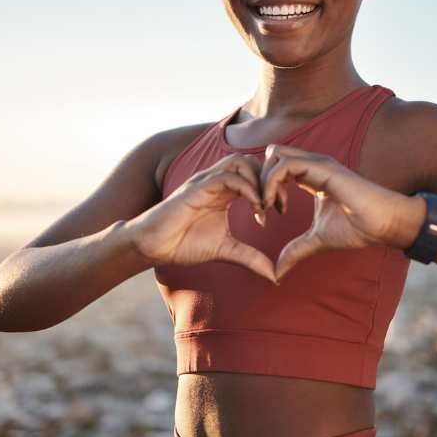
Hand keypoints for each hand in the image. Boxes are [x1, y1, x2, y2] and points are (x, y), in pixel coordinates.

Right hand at [127, 153, 275, 283]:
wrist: (153, 246)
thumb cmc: (184, 244)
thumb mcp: (226, 250)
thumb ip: (251, 257)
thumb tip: (275, 275)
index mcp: (225, 191)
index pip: (256, 174)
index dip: (273, 188)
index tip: (282, 210)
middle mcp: (217, 181)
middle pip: (252, 161)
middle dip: (271, 180)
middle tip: (279, 206)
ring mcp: (206, 181)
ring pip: (241, 162)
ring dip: (259, 181)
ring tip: (265, 207)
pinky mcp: (197, 188)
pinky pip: (227, 177)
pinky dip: (247, 189)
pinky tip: (255, 208)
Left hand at [260, 144, 425, 279]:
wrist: (383, 224)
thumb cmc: (358, 228)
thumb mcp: (317, 240)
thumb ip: (296, 250)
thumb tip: (277, 272)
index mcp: (310, 176)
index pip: (276, 167)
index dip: (264, 188)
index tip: (265, 214)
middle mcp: (312, 164)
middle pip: (270, 155)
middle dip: (258, 179)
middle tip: (262, 208)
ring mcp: (317, 162)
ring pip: (274, 155)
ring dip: (263, 181)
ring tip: (267, 207)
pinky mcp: (322, 167)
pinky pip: (285, 165)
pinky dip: (272, 183)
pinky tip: (276, 206)